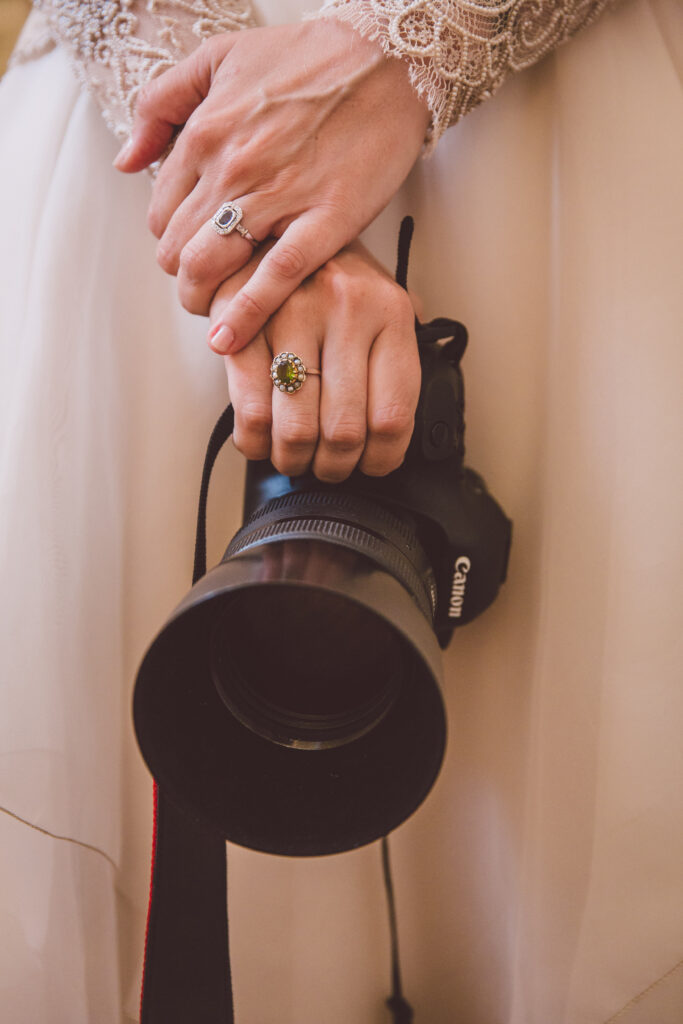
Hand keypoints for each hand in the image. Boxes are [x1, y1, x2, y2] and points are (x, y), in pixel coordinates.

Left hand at [114, 21, 428, 353]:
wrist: (388, 58)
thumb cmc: (308, 57)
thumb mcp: (219, 58)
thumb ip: (161, 105)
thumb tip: (127, 160)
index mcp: (204, 133)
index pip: (161, 212)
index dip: (170, 241)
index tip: (187, 253)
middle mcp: (231, 169)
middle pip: (177, 248)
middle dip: (182, 277)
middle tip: (200, 288)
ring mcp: (277, 197)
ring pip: (210, 267)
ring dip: (201, 299)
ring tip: (210, 315)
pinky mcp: (324, 221)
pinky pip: (274, 278)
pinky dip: (245, 314)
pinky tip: (228, 340)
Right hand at [212, 241, 419, 481]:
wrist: (275, 224)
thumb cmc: (334, 278)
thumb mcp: (382, 305)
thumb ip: (394, 357)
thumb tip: (395, 432)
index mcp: (390, 311)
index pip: (393, 413)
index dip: (381, 458)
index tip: (371, 466)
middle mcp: (345, 309)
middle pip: (344, 430)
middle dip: (333, 467)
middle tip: (327, 469)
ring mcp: (292, 315)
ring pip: (297, 428)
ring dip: (293, 460)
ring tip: (294, 459)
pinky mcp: (244, 326)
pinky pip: (252, 410)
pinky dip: (254, 442)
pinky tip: (259, 441)